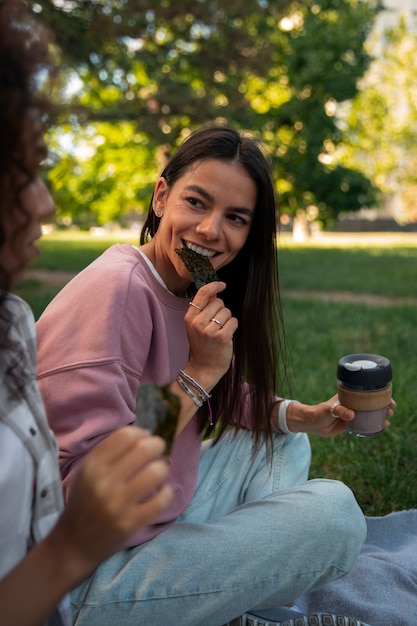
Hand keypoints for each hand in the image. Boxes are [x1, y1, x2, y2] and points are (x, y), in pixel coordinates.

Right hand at [53, 426, 172, 580]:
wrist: (73, 544)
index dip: (141, 434)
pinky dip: (167, 492)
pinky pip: (161, 500)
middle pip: (144, 449)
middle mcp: (103, 482)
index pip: (126, 435)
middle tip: (157, 453)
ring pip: (156, 472)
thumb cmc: (85, 501)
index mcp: (92, 465)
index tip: (144, 440)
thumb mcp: (88, 471)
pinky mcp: (130, 523)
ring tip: (158, 473)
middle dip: (157, 446)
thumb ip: (111, 451)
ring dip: (162, 469)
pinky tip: (161, 492)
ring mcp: (117, 504)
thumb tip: (146, 435)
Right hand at [184, 281, 236, 390]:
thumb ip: (202, 310)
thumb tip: (214, 293)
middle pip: (218, 302)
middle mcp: (198, 322)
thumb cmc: (202, 346)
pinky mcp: (222, 337)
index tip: (222, 285)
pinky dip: (233, 327)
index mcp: (190, 317)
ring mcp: (210, 330)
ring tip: (220, 331)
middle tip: (217, 324)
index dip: (214, 286)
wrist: (203, 368)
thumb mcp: (195, 326)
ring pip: (227, 312)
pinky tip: (226, 335)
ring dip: (227, 320)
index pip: (202, 293)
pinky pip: (234, 321)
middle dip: (221, 310)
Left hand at [286, 395, 396, 437]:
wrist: (313, 424)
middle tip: (390, 410)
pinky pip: (365, 424)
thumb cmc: (320, 412)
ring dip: (379, 415)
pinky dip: (373, 425)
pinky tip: (380, 427)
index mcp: (349, 396)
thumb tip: (352, 415)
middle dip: (382, 405)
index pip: (366, 393)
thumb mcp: (329, 410)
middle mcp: (353, 404)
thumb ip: (339, 411)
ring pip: (370, 414)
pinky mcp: (351, 424)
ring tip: (387, 420)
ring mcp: (352, 414)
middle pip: (371, 403)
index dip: (379, 395)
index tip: (388, 399)